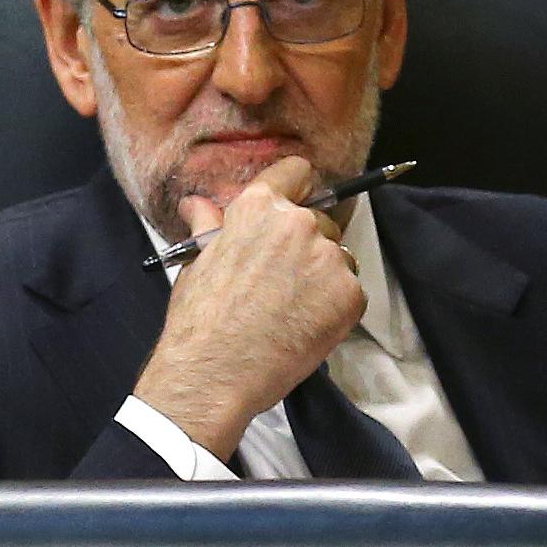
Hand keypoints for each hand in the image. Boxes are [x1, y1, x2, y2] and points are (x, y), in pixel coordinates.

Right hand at [132, 156, 365, 459]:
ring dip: (322, 275)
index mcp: (259, 207)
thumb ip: (208, 226)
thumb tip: (195, 205)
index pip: (297, 171)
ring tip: (291, 307)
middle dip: (306, 243)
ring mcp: (328, 258)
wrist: (214, 375)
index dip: (295, 189)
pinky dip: (334, 306)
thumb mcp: (197, 262)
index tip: (292, 208)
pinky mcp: (350, 294)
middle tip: (282, 279)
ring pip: (337, 255)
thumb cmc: (199, 320)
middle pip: (321, 219)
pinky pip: (350, 289)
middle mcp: (299, 224)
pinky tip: (305, 324)